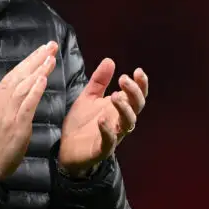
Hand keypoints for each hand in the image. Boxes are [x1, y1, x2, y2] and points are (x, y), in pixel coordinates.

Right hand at [0, 41, 58, 180]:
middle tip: (52, 45)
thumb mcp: (1, 111)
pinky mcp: (17, 124)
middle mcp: (2, 99)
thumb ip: (12, 97)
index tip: (44, 47)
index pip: (16, 72)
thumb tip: (27, 82)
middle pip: (21, 74)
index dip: (31, 59)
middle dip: (37, 58)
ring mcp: (9, 111)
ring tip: (51, 58)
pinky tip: (43, 80)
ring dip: (38, 71)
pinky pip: (27, 105)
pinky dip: (35, 91)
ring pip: (25, 86)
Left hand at [59, 59, 148, 176]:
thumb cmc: (82, 122)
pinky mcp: (102, 149)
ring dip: (124, 109)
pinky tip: (101, 120)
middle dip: (133, 92)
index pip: (136, 95)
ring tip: (114, 96)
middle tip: (123, 79)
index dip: (141, 84)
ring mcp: (113, 135)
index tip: (138, 71)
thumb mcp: (89, 96)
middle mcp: (120, 121)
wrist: (67, 148)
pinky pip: (110, 141)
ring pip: (128, 123)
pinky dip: (107, 130)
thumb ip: (99, 81)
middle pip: (137, 107)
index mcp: (119, 107)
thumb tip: (110, 60)